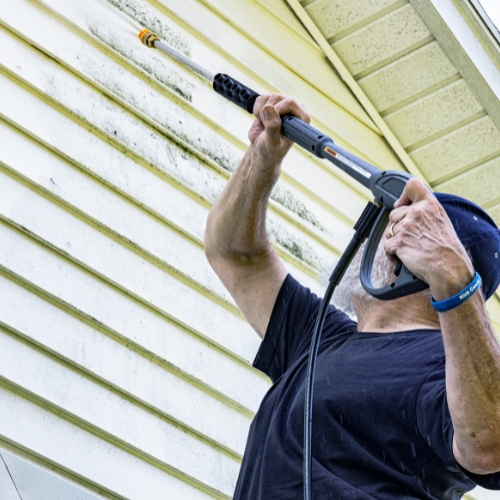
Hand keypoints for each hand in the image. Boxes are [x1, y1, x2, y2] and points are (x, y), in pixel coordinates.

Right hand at [248, 94, 310, 166]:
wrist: (262, 150)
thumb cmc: (271, 150)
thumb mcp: (272, 142)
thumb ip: (272, 126)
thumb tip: (268, 108)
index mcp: (301, 118)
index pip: (290, 103)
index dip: (277, 110)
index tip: (269, 123)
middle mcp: (294, 109)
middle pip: (277, 97)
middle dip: (267, 112)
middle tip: (266, 126)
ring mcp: (282, 104)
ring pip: (267, 97)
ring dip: (261, 112)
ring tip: (265, 124)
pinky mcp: (271, 103)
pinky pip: (260, 99)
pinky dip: (257, 110)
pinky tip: (262, 120)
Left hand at [383, 178, 473, 298]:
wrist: (450, 269)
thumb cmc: (448, 250)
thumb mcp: (442, 221)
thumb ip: (426, 212)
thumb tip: (408, 210)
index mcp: (430, 205)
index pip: (412, 185)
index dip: (403, 195)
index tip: (402, 205)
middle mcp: (417, 212)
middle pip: (394, 214)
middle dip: (398, 226)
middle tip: (411, 238)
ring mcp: (406, 227)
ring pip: (389, 230)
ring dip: (395, 241)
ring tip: (410, 249)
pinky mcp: (398, 241)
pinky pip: (386, 246)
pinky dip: (392, 254)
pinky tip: (403, 258)